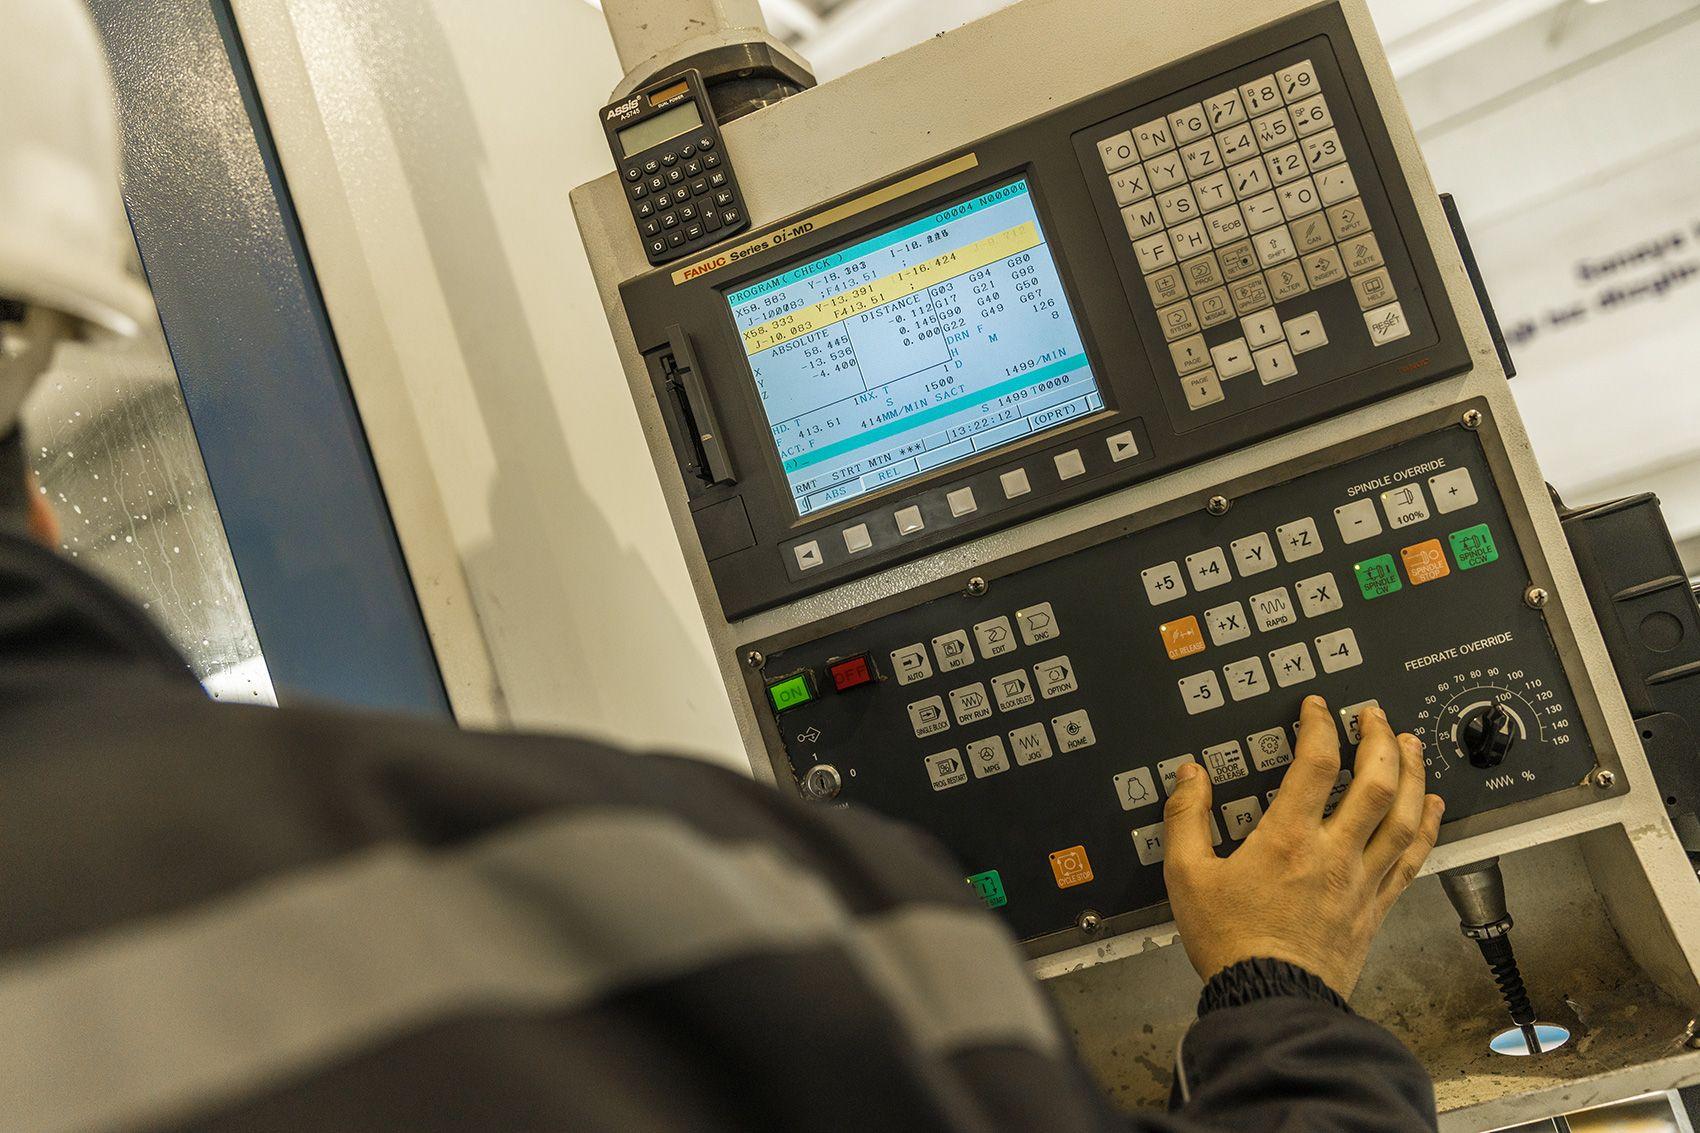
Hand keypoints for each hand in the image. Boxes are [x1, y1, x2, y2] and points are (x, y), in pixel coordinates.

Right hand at [1162, 695, 1443, 997]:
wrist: (1270, 1000)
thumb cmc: (1231, 944)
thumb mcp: (1187, 876)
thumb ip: (1185, 819)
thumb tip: (1191, 777)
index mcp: (1286, 839)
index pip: (1315, 763)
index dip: (1319, 726)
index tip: (1318, 709)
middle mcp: (1333, 853)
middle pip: (1375, 781)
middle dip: (1378, 737)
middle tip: (1373, 714)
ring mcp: (1361, 880)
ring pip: (1404, 814)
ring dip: (1411, 772)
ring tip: (1409, 743)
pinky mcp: (1375, 907)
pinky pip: (1412, 858)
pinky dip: (1426, 826)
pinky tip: (1430, 806)